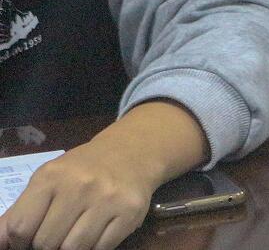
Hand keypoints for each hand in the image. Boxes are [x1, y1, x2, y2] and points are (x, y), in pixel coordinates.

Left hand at [0, 101, 207, 249]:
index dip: (20, 242)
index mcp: (52, 176)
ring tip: (74, 234)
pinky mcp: (130, 212)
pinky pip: (101, 249)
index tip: (29, 239)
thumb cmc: (82, 169)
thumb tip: (0, 244)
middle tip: (56, 234)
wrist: (132, 152)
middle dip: (47, 245)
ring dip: (70, 247)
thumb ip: (19, 213)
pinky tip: (95, 232)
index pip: (21, 228)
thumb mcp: (47, 181)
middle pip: (47, 242)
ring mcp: (107, 199)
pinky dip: (94, 247)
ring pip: (74, 249)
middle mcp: (80, 186)